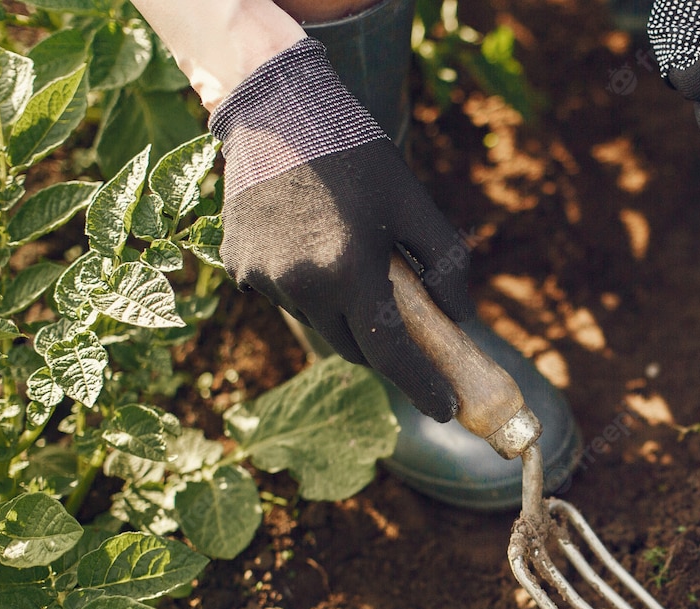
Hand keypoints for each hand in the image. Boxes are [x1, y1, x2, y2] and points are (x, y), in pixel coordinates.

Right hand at [212, 39, 470, 421]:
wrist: (277, 109)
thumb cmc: (355, 154)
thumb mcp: (414, 204)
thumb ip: (445, 264)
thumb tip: (462, 317)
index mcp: (348, 271)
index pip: (390, 353)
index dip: (421, 386)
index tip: (446, 409)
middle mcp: (300, 284)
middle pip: (354, 347)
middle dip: (384, 348)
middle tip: (409, 333)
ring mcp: (262, 278)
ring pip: (318, 322)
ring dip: (343, 312)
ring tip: (352, 261)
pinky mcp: (237, 265)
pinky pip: (284, 297)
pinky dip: (307, 288)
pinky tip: (312, 244)